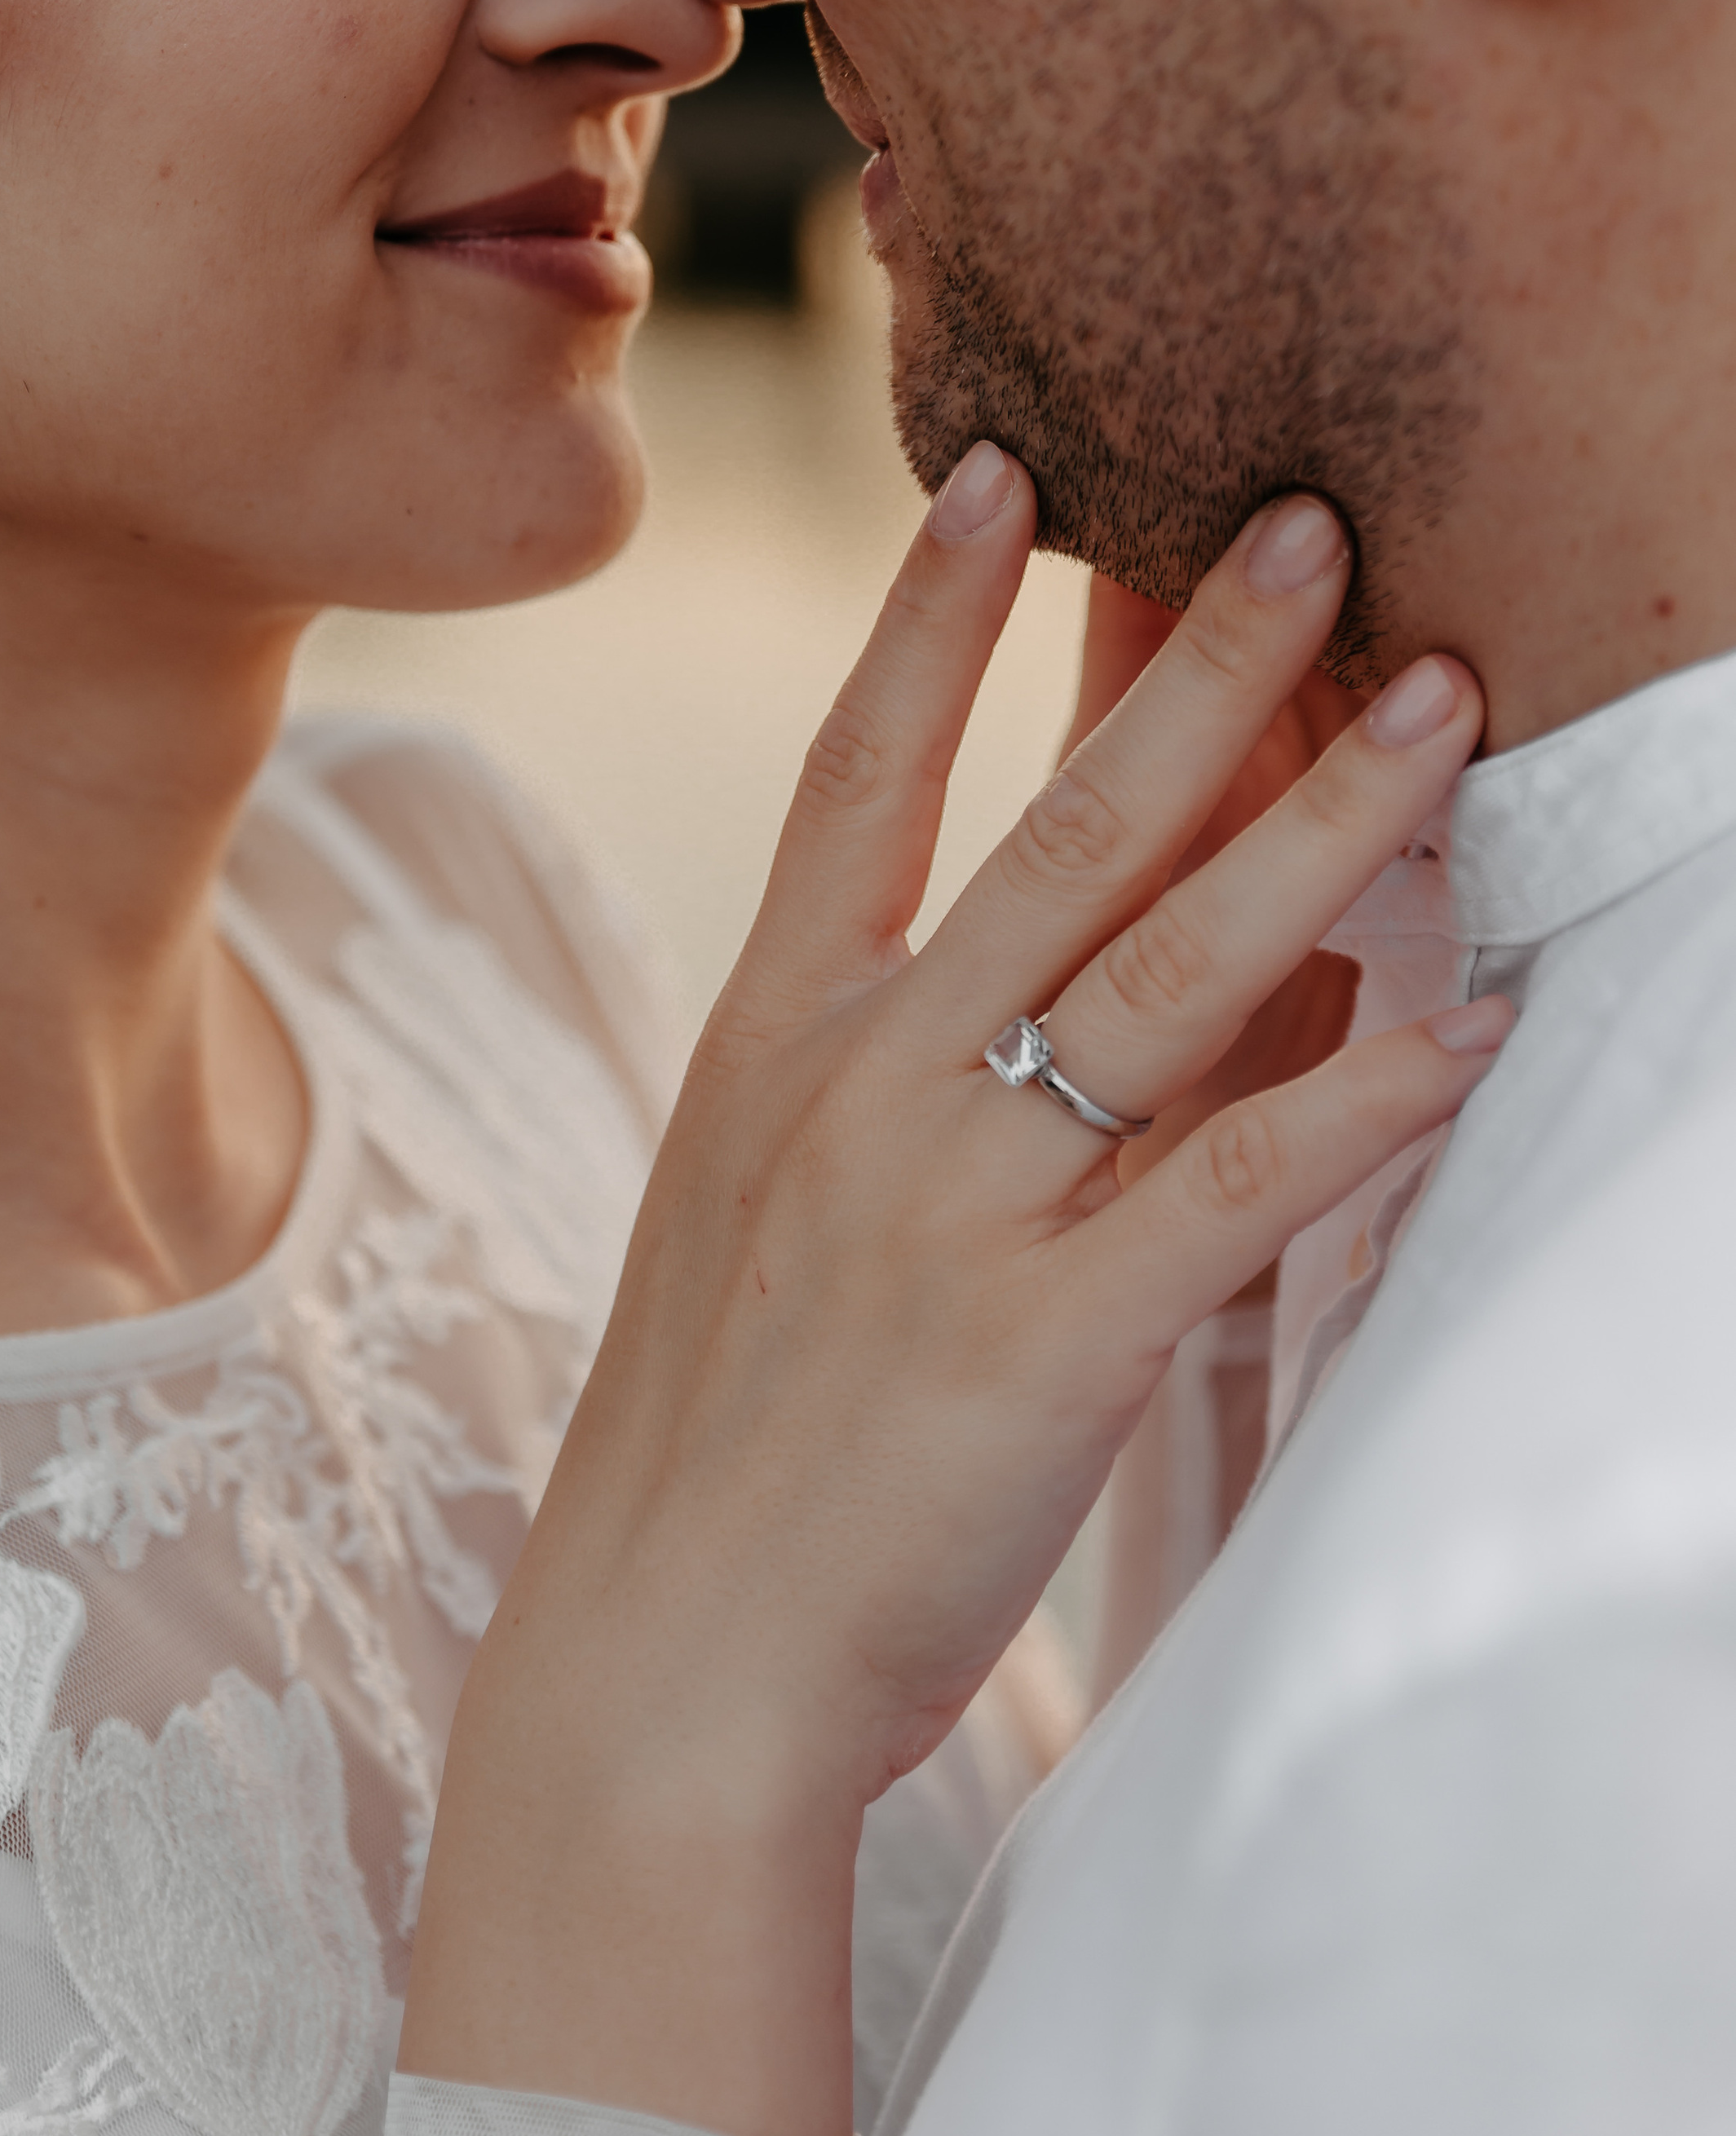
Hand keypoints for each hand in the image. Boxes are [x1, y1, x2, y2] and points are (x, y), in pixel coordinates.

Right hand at [402, 455, 1505, 2135]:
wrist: (657, 1670)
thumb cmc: (722, 1440)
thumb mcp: (773, 1207)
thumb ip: (925, 1070)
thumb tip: (1102, 964)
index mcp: (774, 1033)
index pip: (853, 769)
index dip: (924, 613)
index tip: (996, 465)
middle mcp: (865, 1080)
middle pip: (1057, 827)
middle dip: (1192, 660)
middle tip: (1311, 518)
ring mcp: (951, 1199)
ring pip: (1166, 965)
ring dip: (1321, 822)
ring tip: (1441, 699)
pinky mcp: (1044, 1337)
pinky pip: (1235, 1183)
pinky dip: (1371, 1099)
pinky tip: (1477, 1024)